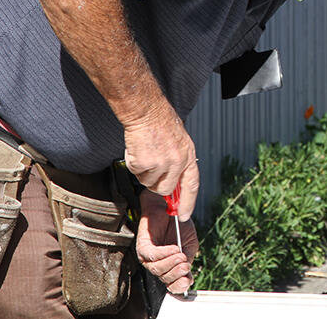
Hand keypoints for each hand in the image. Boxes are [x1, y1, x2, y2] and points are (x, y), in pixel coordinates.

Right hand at [124, 103, 198, 219]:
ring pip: (149, 183)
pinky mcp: (145, 163)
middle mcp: (177, 162)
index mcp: (188, 156)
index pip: (192, 185)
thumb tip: (175, 181)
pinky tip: (138, 150)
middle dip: (157, 183)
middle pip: (165, 189)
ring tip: (146, 153)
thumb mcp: (179, 142)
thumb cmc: (161, 122)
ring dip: (144, 172)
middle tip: (152, 167)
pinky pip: (137, 174)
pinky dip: (134, 164)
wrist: (146, 111)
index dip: (189, 202)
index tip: (184, 214)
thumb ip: (179, 162)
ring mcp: (161, 163)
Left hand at [136, 190, 198, 293]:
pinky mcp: (142, 246)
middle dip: (176, 274)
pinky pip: (152, 255)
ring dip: (171, 264)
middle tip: (185, 266)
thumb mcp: (189, 244)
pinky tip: (174, 249)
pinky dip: (164, 254)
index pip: (172, 284)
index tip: (188, 280)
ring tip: (181, 255)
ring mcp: (148, 257)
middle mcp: (157, 264)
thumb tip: (187, 273)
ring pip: (157, 269)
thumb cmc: (178, 224)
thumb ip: (189, 258)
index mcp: (169, 266)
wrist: (169, 206)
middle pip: (164, 279)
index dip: (179, 285)